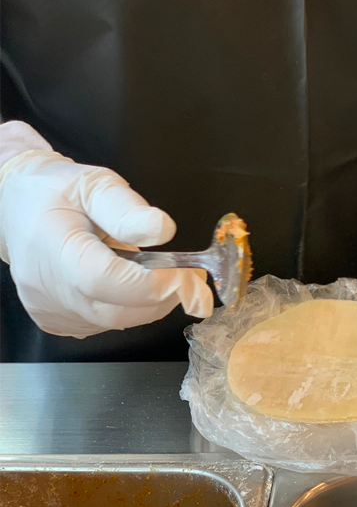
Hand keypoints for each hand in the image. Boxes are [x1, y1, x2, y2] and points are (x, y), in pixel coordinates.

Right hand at [0, 121, 212, 337]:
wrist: (18, 206)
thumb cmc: (57, 193)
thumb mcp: (96, 184)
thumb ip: (128, 210)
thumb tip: (162, 230)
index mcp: (54, 248)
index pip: (105, 281)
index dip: (153, 283)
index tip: (186, 273)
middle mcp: (47, 288)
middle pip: (116, 311)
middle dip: (163, 297)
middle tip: (188, 276)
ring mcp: (50, 310)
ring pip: (114, 322)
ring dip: (148, 303)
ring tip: (158, 273)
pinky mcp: (57, 321)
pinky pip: (104, 323)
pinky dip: (128, 308)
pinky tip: (128, 284)